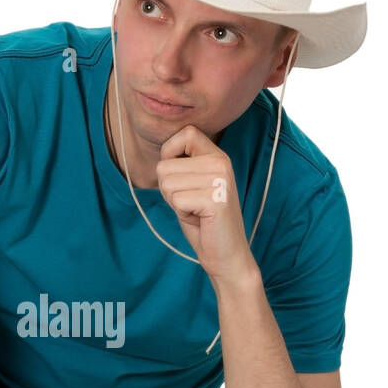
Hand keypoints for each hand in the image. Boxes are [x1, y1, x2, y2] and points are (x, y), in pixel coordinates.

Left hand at [156, 125, 254, 280]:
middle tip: (191, 203)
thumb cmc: (204, 221)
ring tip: (195, 211)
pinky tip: (199, 218)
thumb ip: (181, 166)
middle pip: (165, 165)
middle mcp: (221, 163)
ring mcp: (220, 180)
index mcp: (218, 156)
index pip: (186, 133)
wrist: (227, 254)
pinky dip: (181, 213)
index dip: (170, 152)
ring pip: (167, 183)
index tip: (178, 174)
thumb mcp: (192, 185)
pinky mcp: (215, 199)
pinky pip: (176, 200)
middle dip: (169, 189)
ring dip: (175, 202)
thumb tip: (161, 155)